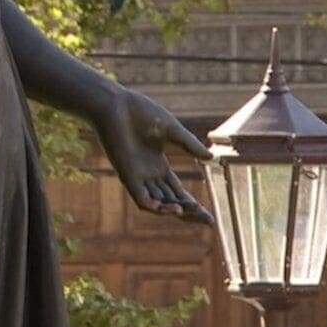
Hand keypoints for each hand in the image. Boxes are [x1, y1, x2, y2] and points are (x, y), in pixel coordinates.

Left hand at [93, 84, 209, 222]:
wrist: (116, 104)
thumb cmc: (140, 113)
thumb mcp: (172, 130)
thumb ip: (189, 145)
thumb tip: (210, 157)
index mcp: (159, 166)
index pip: (178, 192)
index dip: (193, 205)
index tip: (210, 218)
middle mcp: (149, 175)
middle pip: (171, 202)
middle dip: (189, 213)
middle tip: (208, 221)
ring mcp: (138, 177)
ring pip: (157, 204)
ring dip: (172, 210)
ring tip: (187, 211)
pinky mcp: (127, 175)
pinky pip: (140, 198)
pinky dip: (153, 206)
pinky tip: (168, 208)